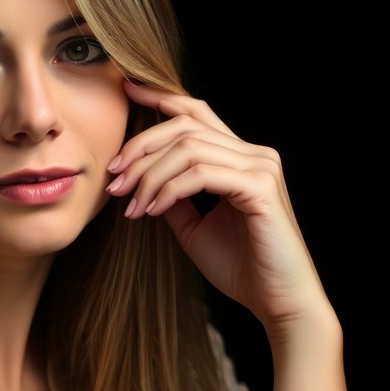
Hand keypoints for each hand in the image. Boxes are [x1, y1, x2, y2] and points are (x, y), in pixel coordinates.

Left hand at [106, 79, 328, 329]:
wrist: (276, 300)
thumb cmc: (239, 266)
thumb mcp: (192, 226)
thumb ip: (172, 196)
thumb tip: (141, 178)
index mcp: (239, 158)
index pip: (197, 113)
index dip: (161, 97)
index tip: (126, 90)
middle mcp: (253, 154)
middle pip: (185, 126)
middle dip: (141, 147)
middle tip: (114, 178)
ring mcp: (260, 167)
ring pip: (189, 148)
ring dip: (150, 175)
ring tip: (130, 204)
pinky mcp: (260, 187)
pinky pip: (201, 174)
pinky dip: (169, 189)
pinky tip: (152, 210)